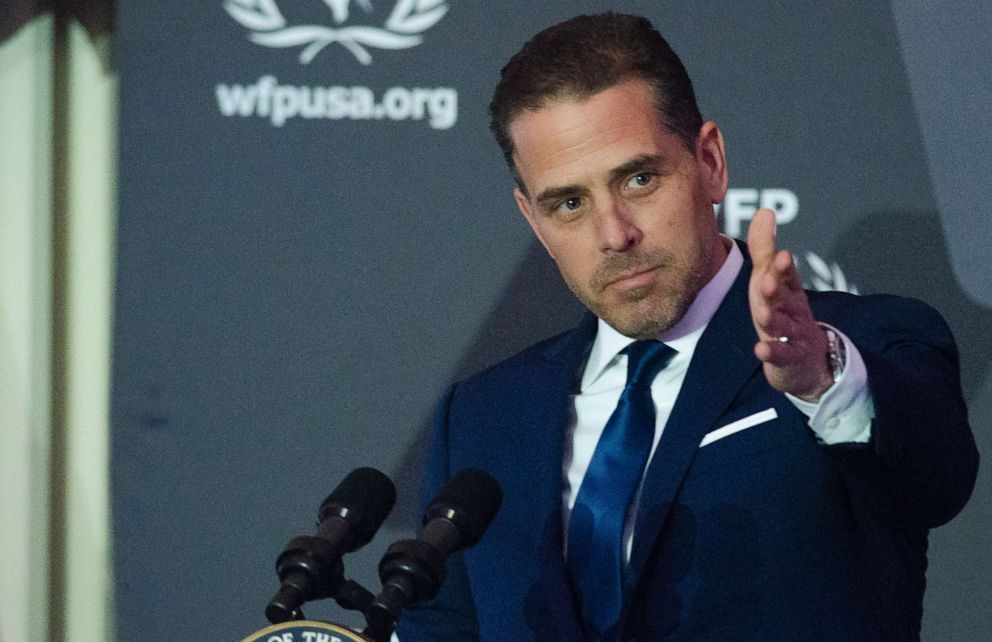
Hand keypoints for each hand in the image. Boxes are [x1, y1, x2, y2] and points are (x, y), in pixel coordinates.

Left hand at [747, 209, 832, 401]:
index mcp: (788, 290)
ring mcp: (792, 334)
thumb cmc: (783, 312)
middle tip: (768, 279)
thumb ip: (765, 248)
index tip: (780, 255)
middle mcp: (792, 309)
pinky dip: (771, 351)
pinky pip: (780, 354)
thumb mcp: (772, 280)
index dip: (783, 267)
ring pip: (782, 325)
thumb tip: (765, 210)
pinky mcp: (787, 358)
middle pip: (784, 298)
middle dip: (777, 288)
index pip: (786, 275)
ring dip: (772, 318)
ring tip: (762, 314)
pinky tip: (760, 349)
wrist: (807, 361)